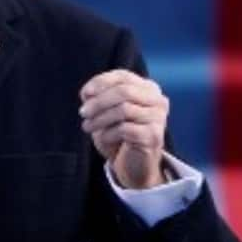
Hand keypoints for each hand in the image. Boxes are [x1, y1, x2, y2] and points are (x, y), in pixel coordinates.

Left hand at [79, 70, 168, 188]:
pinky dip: (109, 133)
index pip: (123, 76)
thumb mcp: (107, 111)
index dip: (101, 82)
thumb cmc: (119, 134)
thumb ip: (99, 97)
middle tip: (83, 113)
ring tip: (87, 127)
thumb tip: (87, 93)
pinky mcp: (154, 136)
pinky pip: (125, 129)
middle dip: (98, 102)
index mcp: (148, 88)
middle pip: (124, 91)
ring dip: (100, 119)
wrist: (133, 164)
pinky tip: (104, 139)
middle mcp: (158, 100)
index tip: (84, 94)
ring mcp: (159, 118)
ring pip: (124, 110)